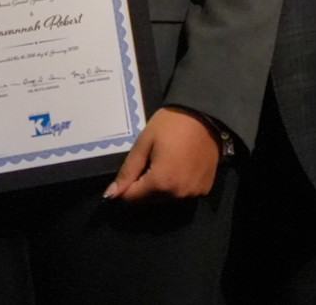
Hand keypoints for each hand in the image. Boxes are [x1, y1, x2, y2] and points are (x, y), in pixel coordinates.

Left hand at [104, 107, 220, 201]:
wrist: (205, 115)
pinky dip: (177, 184)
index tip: (132, 169)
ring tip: (165, 160)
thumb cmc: (170, 125)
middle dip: (143, 185)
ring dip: (160, 186)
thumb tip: (110, 194)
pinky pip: (182, 193)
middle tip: (150, 159)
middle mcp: (178, 194)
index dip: (125, 186)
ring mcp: (194, 193)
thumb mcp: (144, 143)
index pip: (132, 199)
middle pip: (149, 200)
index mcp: (161, 183)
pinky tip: (179, 165)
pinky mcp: (204, 189)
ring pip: (166, 198)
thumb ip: (128, 171)